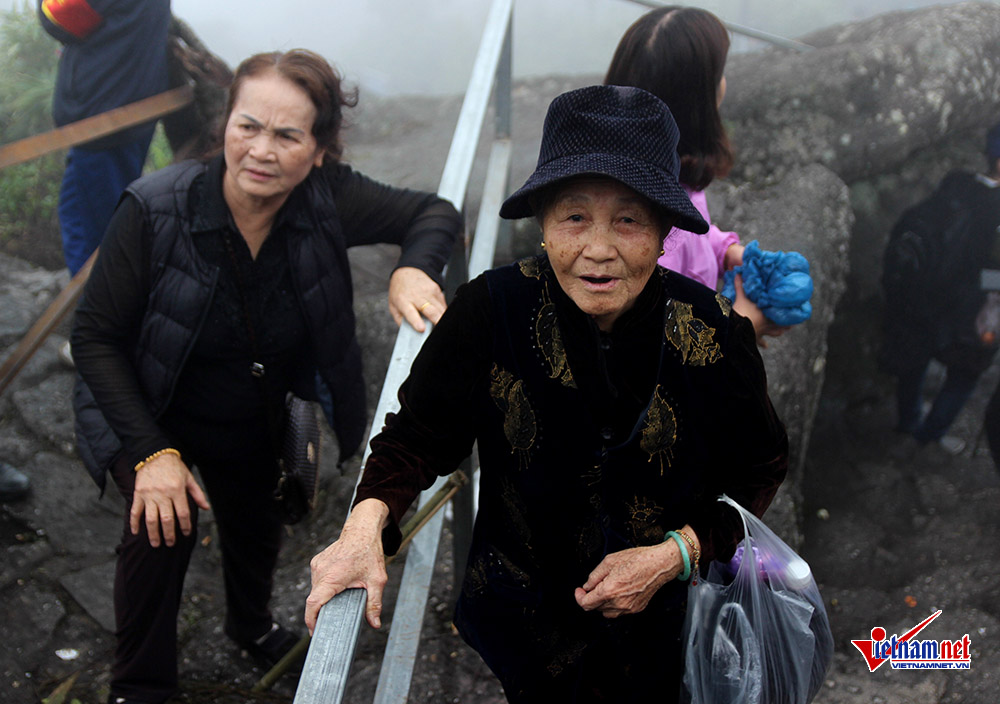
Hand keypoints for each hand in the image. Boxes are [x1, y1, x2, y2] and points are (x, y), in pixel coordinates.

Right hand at [131, 452, 209, 547]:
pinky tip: (135, 532)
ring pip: (150, 519)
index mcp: (177, 490)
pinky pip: (135, 511)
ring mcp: (149, 495)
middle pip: (166, 519)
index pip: (183, 513)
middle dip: (169, 534)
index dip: (185, 525)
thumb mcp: (189, 478)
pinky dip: (134, 523)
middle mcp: (163, 494)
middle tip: (171, 544)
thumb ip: (197, 494)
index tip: (186, 534)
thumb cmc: (175, 467)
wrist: (154, 454)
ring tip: (156, 544)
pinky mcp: (138, 494)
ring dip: (153, 533)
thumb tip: (206, 508)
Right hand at [305, 499, 389, 632]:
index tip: (315, 631)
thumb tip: (375, 623)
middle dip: (323, 610)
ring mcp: (317, 565)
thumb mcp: (377, 580)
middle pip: (315, 598)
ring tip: (339, 598)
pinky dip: (325, 586)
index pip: (314, 603)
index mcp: (332, 577)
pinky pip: (318, 580)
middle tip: (335, 618)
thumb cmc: (369, 552)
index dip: (311, 620)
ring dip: (325, 596)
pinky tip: (337, 585)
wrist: (362, 529)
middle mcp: (321, 571)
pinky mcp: (317, 562)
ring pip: (316, 589)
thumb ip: (374, 604)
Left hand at [388, 266, 446, 332]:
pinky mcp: (437, 289)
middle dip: (437, 321)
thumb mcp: (393, 305)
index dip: (416, 321)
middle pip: (431, 311)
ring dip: (442, 318)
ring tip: (441, 325)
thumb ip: (400, 320)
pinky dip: (442, 311)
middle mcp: (417, 296)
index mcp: (403, 301)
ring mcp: (429, 292)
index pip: (410, 312)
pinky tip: (439, 314)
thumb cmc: (399, 290)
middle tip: (441, 330)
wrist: (407, 271)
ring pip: (440, 309)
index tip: (421, 328)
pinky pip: (443, 304)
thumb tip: (410, 333)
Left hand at [574, 543, 676, 617]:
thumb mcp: (609, 561)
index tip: (579, 591)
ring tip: (608, 587)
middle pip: (596, 608)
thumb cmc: (638, 560)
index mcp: (609, 591)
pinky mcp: (637, 609)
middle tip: (595, 585)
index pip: (586, 604)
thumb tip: (587, 586)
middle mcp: (618, 603)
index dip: (579, 597)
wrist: (659, 564)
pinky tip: (619, 591)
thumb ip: (594, 576)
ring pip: (607, 612)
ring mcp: (628, 608)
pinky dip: (614, 604)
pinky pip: (619, 612)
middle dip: (592, 597)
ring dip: (603, 603)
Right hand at [732, 274, 790, 347]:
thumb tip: (739, 272)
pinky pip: (761, 341)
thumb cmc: (742, 312)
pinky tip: (766, 346)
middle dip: (786, 323)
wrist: (736, 329)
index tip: (796, 310)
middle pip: (781, 323)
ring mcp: (763, 331)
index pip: (782, 312)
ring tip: (781, 332)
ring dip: (778, 332)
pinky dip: (763, 343)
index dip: (790, 312)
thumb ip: (741, 285)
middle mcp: (769, 323)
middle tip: (791, 322)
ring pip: (775, 332)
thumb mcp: (741, 296)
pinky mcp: (756, 338)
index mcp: (768, 312)